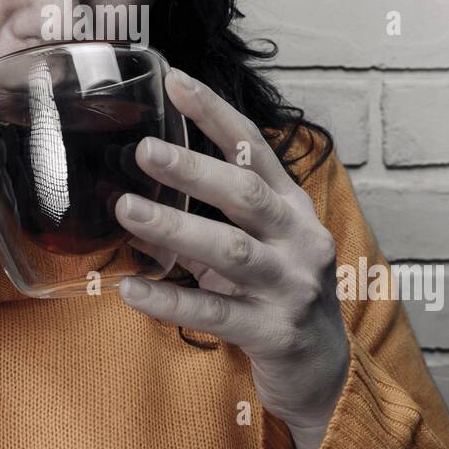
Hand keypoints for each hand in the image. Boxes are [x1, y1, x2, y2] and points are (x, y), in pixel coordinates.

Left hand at [113, 68, 350, 443]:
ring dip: (174, 228)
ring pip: (230, 251)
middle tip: (143, 150)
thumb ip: (216, 211)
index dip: (215, 113)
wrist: (322, 367)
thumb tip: (142, 176)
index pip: (254, 149)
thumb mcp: (260, 239)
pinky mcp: (272, 332)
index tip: (175, 81)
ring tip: (127, 209)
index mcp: (293, 207)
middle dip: (193, 169)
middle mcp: (299, 240)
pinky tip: (131, 288)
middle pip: (245, 194)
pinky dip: (169, 298)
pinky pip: (214, 311)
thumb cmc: (277, 290)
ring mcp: (290, 286)